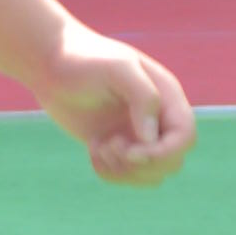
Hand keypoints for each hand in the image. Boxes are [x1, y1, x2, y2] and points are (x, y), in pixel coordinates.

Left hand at [36, 28, 195, 182]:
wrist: (51, 63)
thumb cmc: (84, 59)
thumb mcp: (117, 68)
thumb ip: (143, 96)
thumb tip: (151, 137)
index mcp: (166, 97)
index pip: (184, 137)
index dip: (164, 153)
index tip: (131, 152)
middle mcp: (157, 119)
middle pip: (172, 162)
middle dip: (142, 165)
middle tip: (111, 145)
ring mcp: (136, 135)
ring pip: (150, 174)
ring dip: (124, 171)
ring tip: (100, 146)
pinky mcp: (115, 145)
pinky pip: (126, 175)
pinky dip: (110, 172)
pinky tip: (92, 149)